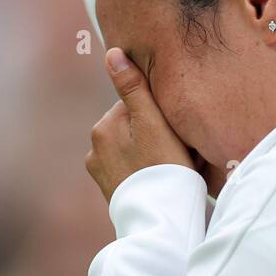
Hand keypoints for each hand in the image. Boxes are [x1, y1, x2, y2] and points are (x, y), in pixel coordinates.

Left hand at [86, 48, 198, 203]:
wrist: (163, 222)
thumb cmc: (164, 168)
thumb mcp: (153, 122)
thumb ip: (133, 87)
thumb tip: (111, 53)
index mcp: (103, 126)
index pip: (138, 105)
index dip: (161, 116)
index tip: (176, 133)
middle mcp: (95, 148)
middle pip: (136, 127)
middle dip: (157, 135)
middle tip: (179, 154)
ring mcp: (102, 172)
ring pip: (136, 149)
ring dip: (153, 153)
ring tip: (174, 170)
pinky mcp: (112, 191)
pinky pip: (134, 170)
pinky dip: (147, 172)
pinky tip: (163, 181)